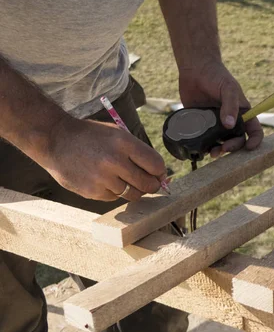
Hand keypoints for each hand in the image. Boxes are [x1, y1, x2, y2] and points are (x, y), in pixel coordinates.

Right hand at [41, 117, 166, 201]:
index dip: (160, 172)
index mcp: (123, 142)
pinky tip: (104, 180)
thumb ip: (138, 152)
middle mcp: (114, 161)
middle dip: (152, 185)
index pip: (156, 165)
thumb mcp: (117, 133)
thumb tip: (160, 174)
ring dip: (133, 189)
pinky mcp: (92, 192)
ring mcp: (102, 178)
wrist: (54, 140)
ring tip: (124, 179)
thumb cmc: (91, 136)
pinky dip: (114, 192)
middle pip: (148, 184)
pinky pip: (114, 198)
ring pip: (133, 194)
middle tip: (149, 183)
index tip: (158, 174)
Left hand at [179, 61, 263, 157]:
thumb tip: (229, 126)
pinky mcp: (202, 124)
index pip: (254, 130)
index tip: (249, 147)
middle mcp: (231, 121)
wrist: (195, 69)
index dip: (254, 140)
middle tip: (224, 147)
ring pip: (221, 143)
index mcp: (242, 113)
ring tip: (212, 153)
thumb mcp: (228, 88)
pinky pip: (205, 139)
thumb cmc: (217, 76)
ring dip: (219, 150)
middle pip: (237, 140)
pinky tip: (201, 149)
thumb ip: (230, 106)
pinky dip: (204, 146)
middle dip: (233, 147)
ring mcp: (216, 124)